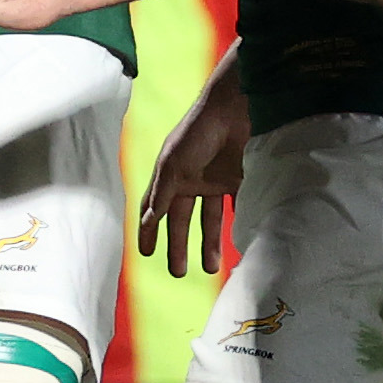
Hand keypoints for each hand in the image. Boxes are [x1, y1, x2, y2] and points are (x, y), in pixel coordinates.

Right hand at [138, 69, 250, 275]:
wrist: (234, 109)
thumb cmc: (197, 131)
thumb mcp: (174, 164)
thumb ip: (163, 193)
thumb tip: (149, 220)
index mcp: (169, 177)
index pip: (154, 210)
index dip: (148, 231)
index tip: (145, 254)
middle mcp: (189, 181)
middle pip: (182, 221)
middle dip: (179, 246)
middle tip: (178, 273)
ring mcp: (213, 181)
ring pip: (209, 220)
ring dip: (209, 243)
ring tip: (211, 268)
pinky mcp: (236, 180)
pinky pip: (234, 208)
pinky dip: (234, 225)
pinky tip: (236, 244)